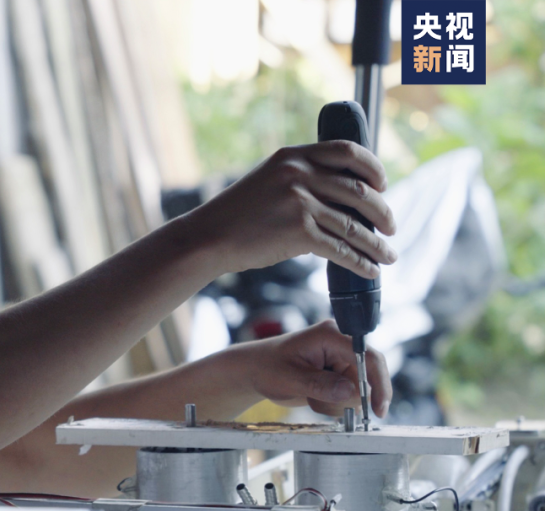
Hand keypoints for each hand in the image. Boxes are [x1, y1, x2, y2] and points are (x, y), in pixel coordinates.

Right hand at [189, 140, 397, 278]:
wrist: (207, 238)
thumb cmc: (236, 215)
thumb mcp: (267, 181)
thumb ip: (300, 180)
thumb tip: (341, 198)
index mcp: (293, 156)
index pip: (347, 151)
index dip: (373, 168)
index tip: (383, 185)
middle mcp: (299, 174)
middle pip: (359, 190)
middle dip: (382, 212)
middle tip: (391, 228)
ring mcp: (299, 202)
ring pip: (353, 224)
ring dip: (376, 244)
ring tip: (388, 256)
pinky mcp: (298, 232)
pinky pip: (340, 248)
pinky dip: (360, 261)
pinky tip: (369, 269)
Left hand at [235, 320, 391, 417]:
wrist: (254, 371)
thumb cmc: (267, 368)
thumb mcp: (289, 378)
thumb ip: (320, 385)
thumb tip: (352, 392)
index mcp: (330, 335)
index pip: (368, 357)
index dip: (379, 384)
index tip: (378, 409)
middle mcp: (340, 345)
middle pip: (366, 378)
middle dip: (347, 398)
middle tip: (320, 404)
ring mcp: (340, 360)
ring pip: (358, 392)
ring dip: (336, 403)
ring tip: (311, 397)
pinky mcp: (339, 374)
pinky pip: (349, 397)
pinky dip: (333, 405)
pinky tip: (314, 398)